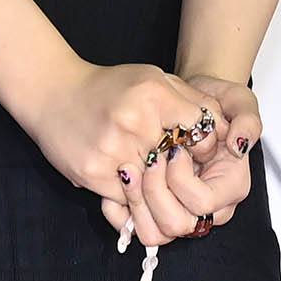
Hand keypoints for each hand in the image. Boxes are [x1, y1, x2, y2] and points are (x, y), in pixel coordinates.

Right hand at [29, 58, 231, 246]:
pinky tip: (133, 186)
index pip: (202, 131)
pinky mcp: (94, 173)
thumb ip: (191, 101)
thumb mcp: (154, 79)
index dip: (204, 145)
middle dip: (183, 172)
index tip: (196, 148)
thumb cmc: (109, 87)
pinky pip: (128, 200)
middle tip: (181, 173)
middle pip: (180, 164)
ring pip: (156, 190)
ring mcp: (114, 149)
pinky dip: (134, 198)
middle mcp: (136, 121)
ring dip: (160, 191)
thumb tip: (226, 131)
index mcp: (154, 93)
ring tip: (158, 184)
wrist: (54, 92)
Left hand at [100, 73, 261, 249]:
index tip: (172, 150)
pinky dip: (124, 210)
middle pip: (176, 224)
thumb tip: (238, 146)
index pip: (202, 203)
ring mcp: (185, 211)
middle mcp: (210, 208)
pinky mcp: (162, 209)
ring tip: (128, 170)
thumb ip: (248, 122)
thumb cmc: (219, 103)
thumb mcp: (240, 102)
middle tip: (148, 160)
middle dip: (154, 191)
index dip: (180, 179)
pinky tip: (120, 182)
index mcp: (231, 187)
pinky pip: (140, 228)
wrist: (193, 102)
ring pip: (156, 233)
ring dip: (137, 202)